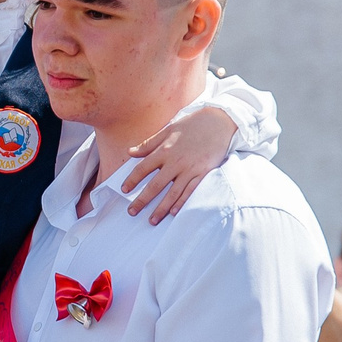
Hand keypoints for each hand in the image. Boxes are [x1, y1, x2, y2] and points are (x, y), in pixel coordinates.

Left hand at [118, 105, 239, 222]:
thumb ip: (149, 144)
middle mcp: (176, 161)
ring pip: (172, 193)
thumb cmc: (191, 125)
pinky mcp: (203, 173)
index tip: (124, 189)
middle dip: (142, 200)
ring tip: (152, 220)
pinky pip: (190, 191)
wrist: (218, 122)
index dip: (132, 180)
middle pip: (155, 185)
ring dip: (161, 208)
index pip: (143, 168)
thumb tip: (130, 152)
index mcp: (165, 150)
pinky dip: (182, 202)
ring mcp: (190, 169)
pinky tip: (173, 212)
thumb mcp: (168, 130)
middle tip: (132, 211)